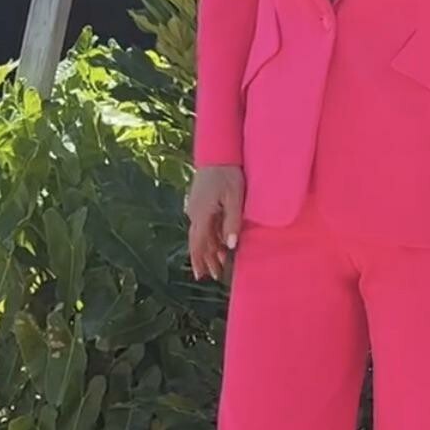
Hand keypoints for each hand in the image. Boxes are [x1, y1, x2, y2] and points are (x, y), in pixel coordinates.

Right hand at [187, 164, 245, 280]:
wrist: (218, 153)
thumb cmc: (228, 174)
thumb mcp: (234, 198)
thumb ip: (232, 221)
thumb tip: (231, 245)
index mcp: (202, 215)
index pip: (199, 244)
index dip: (200, 261)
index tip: (203, 276)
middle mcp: (195, 214)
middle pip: (199, 242)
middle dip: (206, 260)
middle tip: (215, 275)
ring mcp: (196, 207)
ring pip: (202, 234)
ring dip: (210, 249)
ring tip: (219, 263)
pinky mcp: (200, 202)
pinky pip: (204, 224)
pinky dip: (211, 236)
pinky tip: (218, 241)